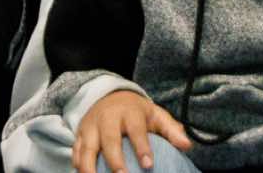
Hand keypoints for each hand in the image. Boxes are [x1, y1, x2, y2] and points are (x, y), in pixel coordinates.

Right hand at [72, 89, 190, 172]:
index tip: (149, 165)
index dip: (142, 147)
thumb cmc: (137, 112)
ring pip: (87, 148)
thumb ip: (171, 130)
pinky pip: (75, 152)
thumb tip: (187, 146)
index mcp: (129, 111)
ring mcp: (91, 126)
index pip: (136, 129)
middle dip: (114, 160)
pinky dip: (78, 166)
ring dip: (90, 168)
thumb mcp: (156, 115)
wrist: (110, 96)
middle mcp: (107, 117)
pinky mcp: (79, 134)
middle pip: (109, 140)